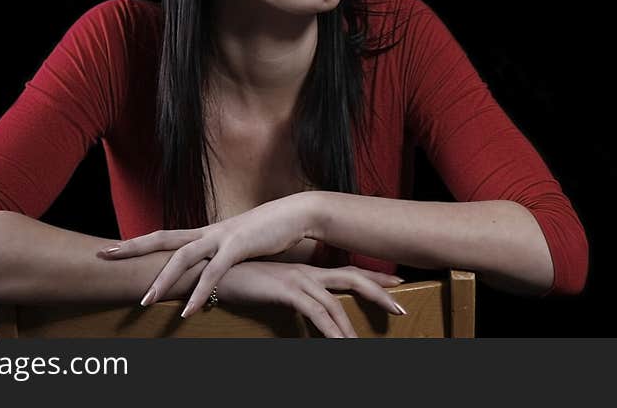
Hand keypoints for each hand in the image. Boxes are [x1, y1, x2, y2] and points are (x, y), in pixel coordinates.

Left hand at [97, 194, 312, 315]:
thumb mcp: (238, 245)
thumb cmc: (268, 231)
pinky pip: (214, 273)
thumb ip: (220, 256)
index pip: (165, 236)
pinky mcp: (239, 246)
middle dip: (133, 247)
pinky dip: (200, 293)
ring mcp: (221, 237)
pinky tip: (189, 312)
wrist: (296, 214)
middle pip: (162, 238)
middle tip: (104, 255)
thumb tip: (207, 269)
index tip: (113, 247)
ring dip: (163, 280)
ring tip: (144, 301)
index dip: (139, 242)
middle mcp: (207, 231)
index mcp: (205, 232)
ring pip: (183, 256)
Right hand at [216, 262, 407, 337]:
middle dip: (378, 291)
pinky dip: (329, 331)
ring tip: (362, 345)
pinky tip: (339, 344)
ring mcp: (297, 279)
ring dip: (351, 326)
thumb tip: (307, 311)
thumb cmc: (242, 282)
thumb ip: (292, 296)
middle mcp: (307, 272)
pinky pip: (315, 313)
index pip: (348, 271)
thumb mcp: (273, 289)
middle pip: (352, 278)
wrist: (215, 271)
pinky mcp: (286, 290)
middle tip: (401, 307)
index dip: (374, 277)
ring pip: (335, 303)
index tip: (397, 282)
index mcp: (307, 271)